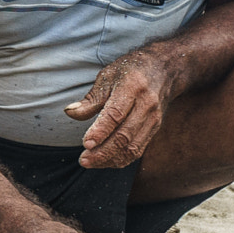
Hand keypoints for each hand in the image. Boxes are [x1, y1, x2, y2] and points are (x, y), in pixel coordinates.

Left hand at [64, 50, 175, 168]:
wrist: (163, 69)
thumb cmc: (130, 71)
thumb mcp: (107, 76)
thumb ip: (90, 99)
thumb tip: (70, 112)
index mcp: (132, 87)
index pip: (116, 114)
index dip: (100, 131)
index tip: (86, 144)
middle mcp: (146, 104)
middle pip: (124, 135)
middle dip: (102, 152)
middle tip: (83, 160)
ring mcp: (153, 118)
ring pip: (132, 147)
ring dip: (110, 159)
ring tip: (90, 162)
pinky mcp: (155, 129)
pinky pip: (138, 150)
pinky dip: (121, 159)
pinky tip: (104, 161)